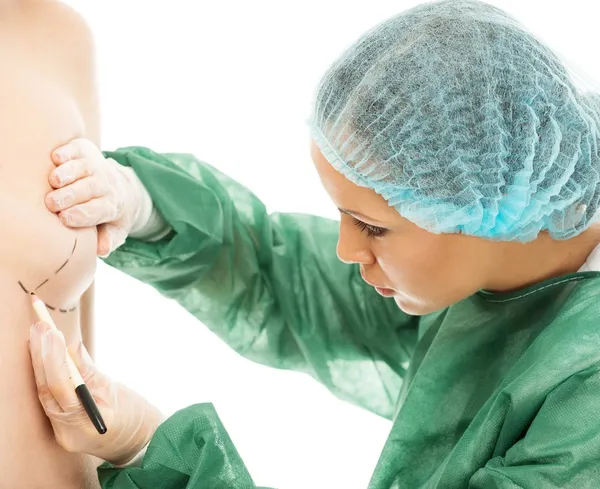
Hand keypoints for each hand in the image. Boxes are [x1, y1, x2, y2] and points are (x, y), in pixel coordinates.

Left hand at [28, 321, 163, 464]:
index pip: (61, 386)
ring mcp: (61, 432)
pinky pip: (49, 397)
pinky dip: (47, 374)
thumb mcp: (116, 390)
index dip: (54, 357)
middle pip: (46, 389)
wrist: (139, 445)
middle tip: (39, 327)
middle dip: (41, 355)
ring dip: (40, 362)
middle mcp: (67, 431)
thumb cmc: (135, 417)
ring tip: (38, 335)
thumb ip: (91, 371)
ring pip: (44, 393)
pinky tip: (43, 355)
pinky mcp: (60, 427)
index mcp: (85, 423)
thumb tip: (73, 346)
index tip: (52, 332)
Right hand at [45, 138, 144, 256]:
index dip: (82, 214)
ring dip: (69, 173)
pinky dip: (68, 152)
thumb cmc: (111, 214)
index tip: (65, 219)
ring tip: (54, 181)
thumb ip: (109, 240)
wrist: (125, 187)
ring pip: (83, 168)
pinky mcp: (86, 151)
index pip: (99, 210)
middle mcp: (106, 184)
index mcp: (112, 205)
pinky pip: (78, 149)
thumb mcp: (117, 231)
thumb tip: (101, 249)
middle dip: (71, 195)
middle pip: (89, 189)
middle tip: (52, 203)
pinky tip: (56, 158)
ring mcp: (96, 166)